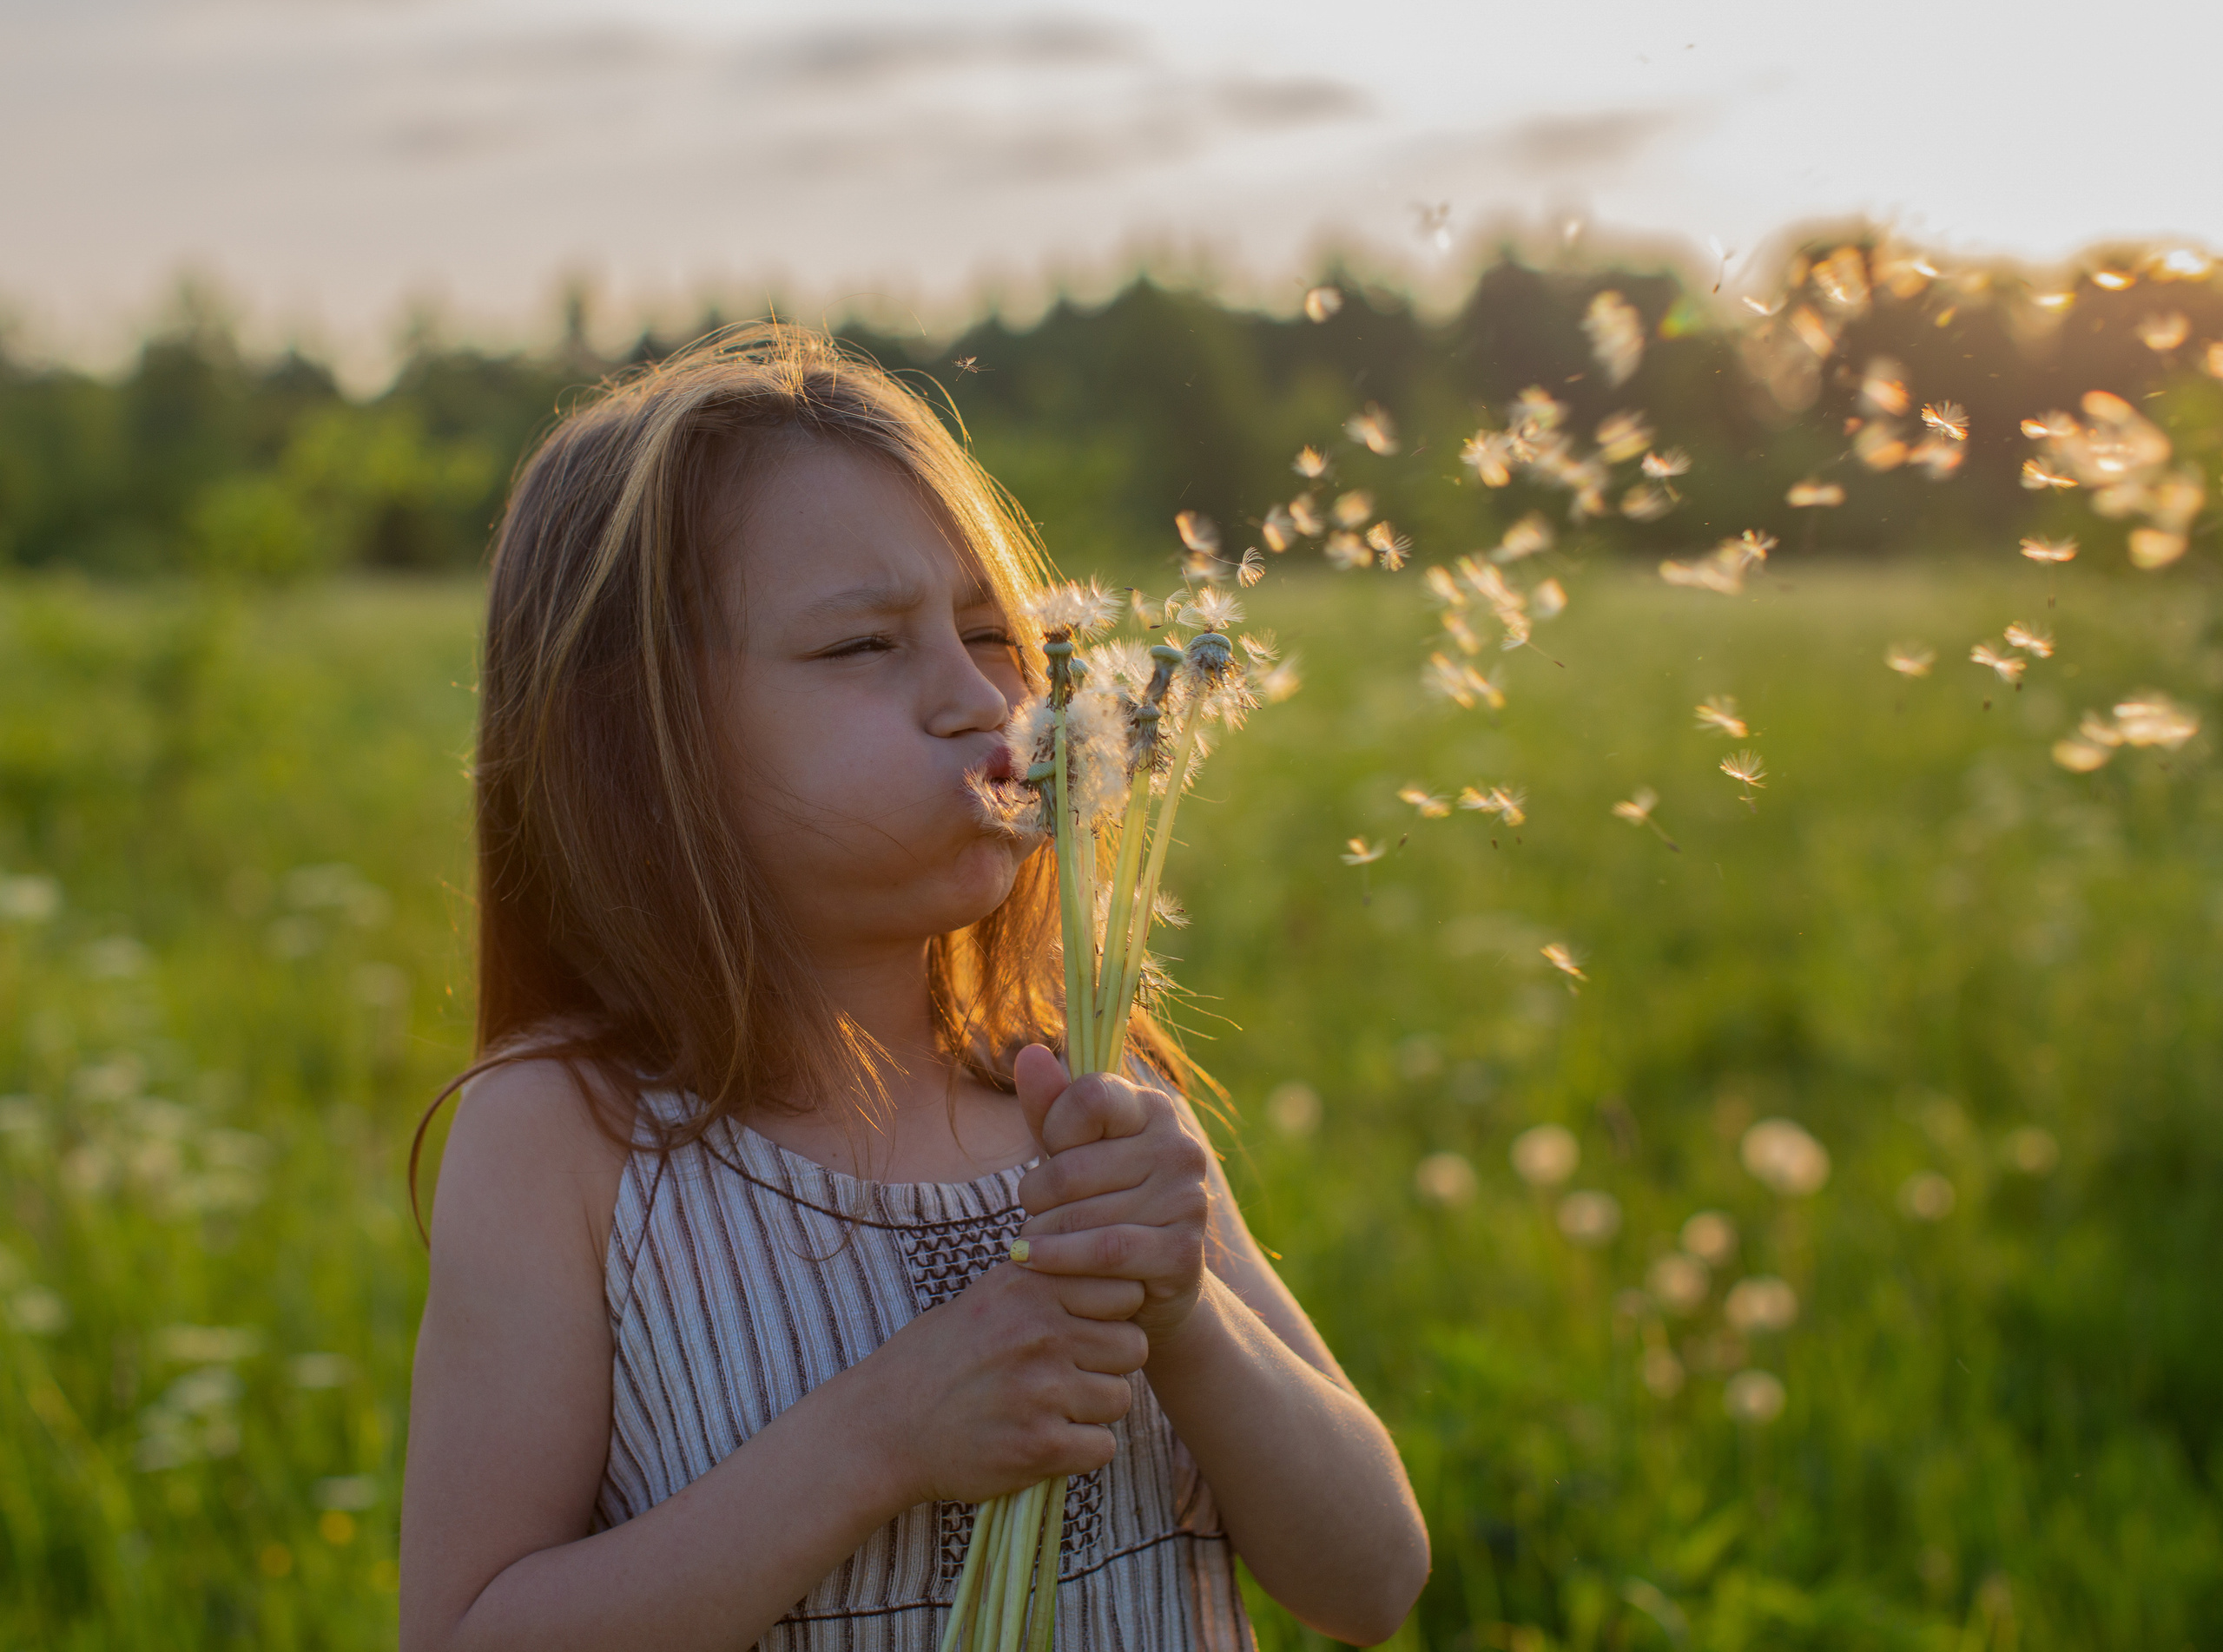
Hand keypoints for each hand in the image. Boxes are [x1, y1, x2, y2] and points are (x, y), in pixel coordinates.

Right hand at [867, 1263, 1145, 1506]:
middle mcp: (1040, 1332)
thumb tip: (1106, 1266)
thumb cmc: (935, 1359)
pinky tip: (1046, 1441)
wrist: (883, 1427)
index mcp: (1029, 1286)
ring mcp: (1042, 1390)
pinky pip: (1103, 1446)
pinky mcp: (1041, 1445)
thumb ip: (1045, 1282)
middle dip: (1109, 1363)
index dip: (1111, 1314)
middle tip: (1073, 1376)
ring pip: (1121, 1397)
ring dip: (1095, 1409)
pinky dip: (1081, 1449)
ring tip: (1052, 1409)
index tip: (1085, 1331)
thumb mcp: (986, 1297)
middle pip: (1133, 1346)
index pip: (1125, 1291)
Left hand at [1010, 1044, 1211, 1348]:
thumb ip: (1049, 1107)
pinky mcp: (1183, 1252)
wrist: (1153, 1285)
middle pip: (1072, 1166)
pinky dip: (1058, 1258)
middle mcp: (1180, 1148)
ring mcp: (1187, 1200)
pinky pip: (1103, 1250)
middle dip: (1035, 1196)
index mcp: (1154, 1111)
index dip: (1054, 1128)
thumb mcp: (1072, 1154)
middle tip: (1030, 1212)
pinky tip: (1030, 1260)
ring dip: (1040, 1232)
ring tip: (1029, 1240)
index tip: (1049, 1153)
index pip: (1090, 1097)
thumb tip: (1029, 1053)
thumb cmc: (1103, 1205)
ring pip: (1081, 1213)